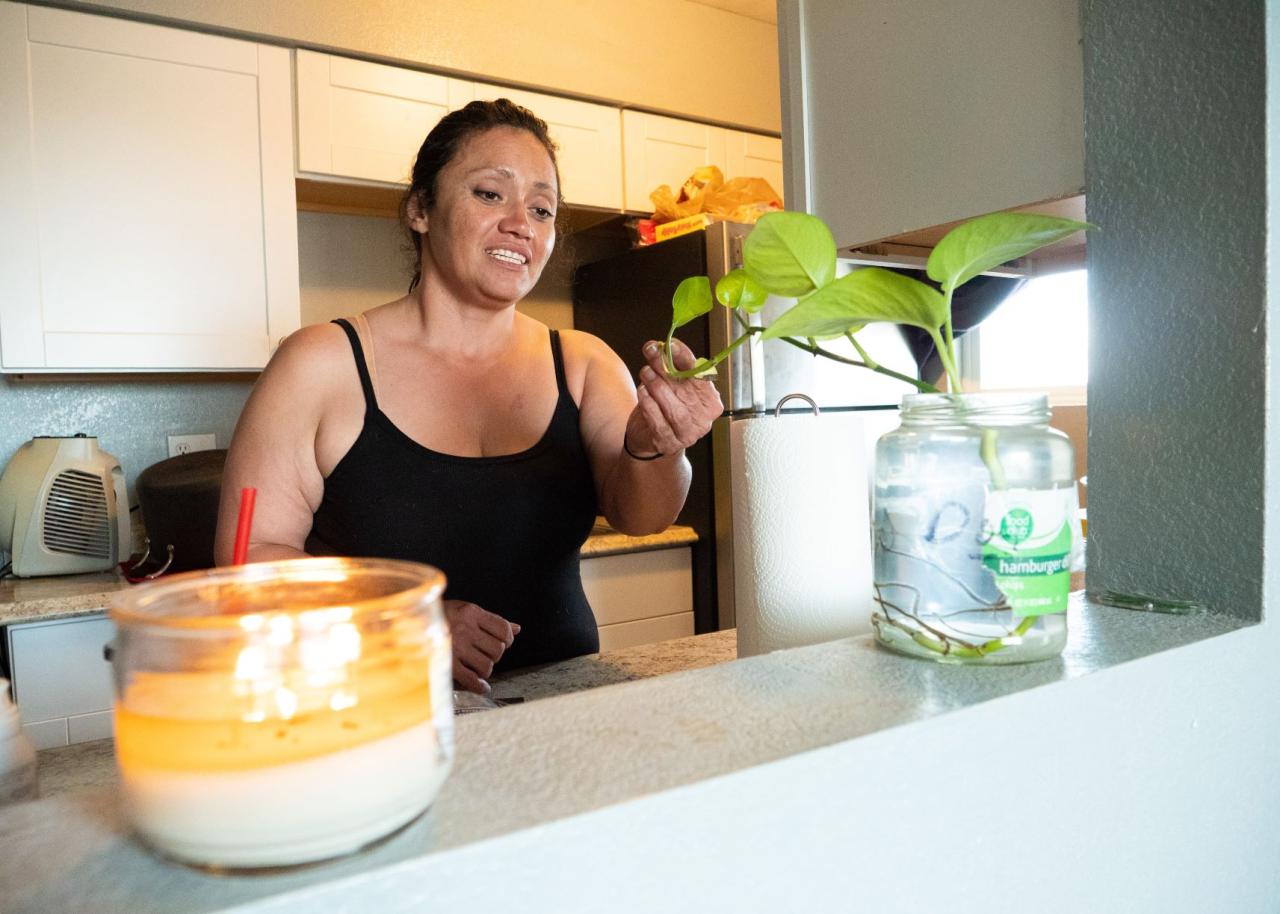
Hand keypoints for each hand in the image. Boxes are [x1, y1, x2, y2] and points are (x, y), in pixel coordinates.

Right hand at [443, 599, 519, 693]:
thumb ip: (492, 620)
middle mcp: (464, 629)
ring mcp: (455, 647)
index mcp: (470, 612)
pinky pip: (471, 679)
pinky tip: (482, 686)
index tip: (504, 642)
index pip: (503, 628)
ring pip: (487, 665)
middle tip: (485, 653)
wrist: (408, 623)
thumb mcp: (466, 610)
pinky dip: (480, 686)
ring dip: (486, 668)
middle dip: (495, 654)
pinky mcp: (446, 664)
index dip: (508, 638)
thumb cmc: (441, 616)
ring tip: (477, 664)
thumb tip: (518, 629)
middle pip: (498, 649)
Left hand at [626, 339, 722, 456]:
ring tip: (645, 372)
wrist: (651, 436)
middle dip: (667, 368)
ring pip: (676, 410)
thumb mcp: (671, 385)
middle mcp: (704, 418)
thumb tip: (659, 347)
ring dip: (658, 387)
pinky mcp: (670, 443)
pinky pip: (659, 422)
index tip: (670, 344)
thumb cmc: (665, 406)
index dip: (686, 358)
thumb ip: (670, 368)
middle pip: (687, 390)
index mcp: (711, 401)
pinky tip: (642, 392)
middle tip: (651, 352)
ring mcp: (689, 434)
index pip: (701, 376)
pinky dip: (649, 404)